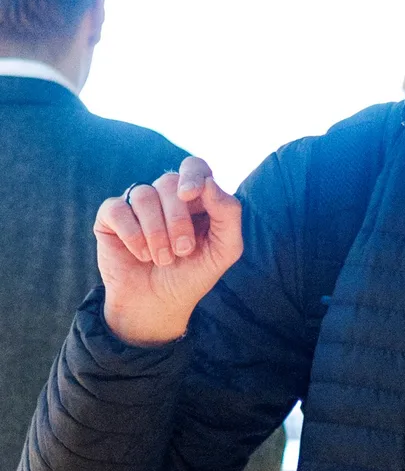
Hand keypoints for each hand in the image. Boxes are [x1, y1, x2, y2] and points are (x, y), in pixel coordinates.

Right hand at [95, 157, 242, 345]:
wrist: (159, 303)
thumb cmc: (192, 274)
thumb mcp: (224, 250)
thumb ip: (228, 215)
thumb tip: (209, 182)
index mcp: (195, 198)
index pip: (194, 167)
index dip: (192, 176)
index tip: (190, 195)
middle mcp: (165, 195)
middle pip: (169, 183)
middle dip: (178, 221)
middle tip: (183, 251)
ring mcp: (137, 204)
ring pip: (143, 195)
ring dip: (156, 233)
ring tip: (163, 259)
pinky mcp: (111, 216)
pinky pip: (117, 208)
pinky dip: (133, 235)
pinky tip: (140, 255)